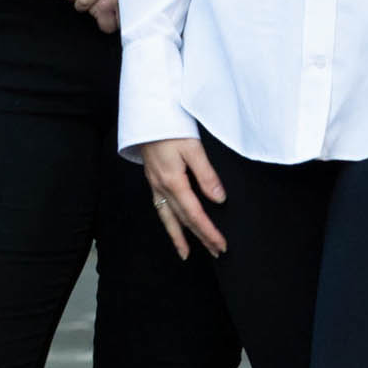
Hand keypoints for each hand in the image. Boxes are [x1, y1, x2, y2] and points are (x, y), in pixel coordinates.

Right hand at [137, 136, 226, 258]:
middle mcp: (162, 187)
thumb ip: (206, 174)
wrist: (146, 114)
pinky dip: (168, 222)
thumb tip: (219, 199)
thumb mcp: (192, 147)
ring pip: (168, 217)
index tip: (221, 244)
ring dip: (179, 237)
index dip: (208, 231)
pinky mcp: (152, 179)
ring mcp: (155, 184)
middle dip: (200, 237)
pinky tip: (172, 226)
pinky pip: (160, 208)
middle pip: (183, 220)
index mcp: (173, 181)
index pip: (194, 214)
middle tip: (216, 251)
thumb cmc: (170, 126)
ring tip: (186, 253)